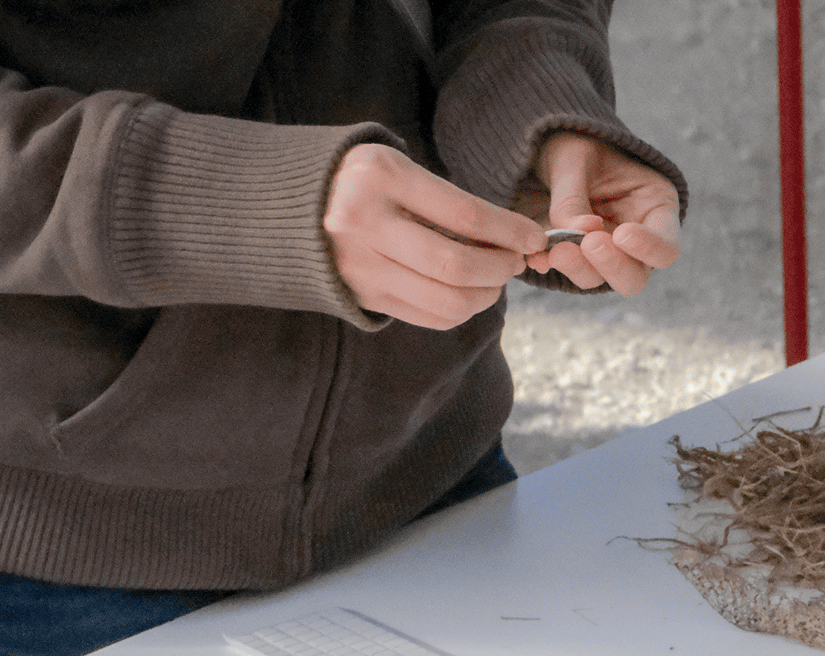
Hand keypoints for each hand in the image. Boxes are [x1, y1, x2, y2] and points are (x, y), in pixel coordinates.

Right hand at [324, 143, 543, 329]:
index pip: (465, 214)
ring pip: (446, 301)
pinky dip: (461, 310)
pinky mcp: (362, 296)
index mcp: (381, 178)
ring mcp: (360, 265)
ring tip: (495, 279)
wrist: (289, 204)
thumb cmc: (364, 182)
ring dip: (486, 295)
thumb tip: (513, 240)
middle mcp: (364, 223)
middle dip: (501, 268)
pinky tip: (468, 292)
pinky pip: (429, 317)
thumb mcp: (399, 169)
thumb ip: (450, 202)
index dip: (510, 232)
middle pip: (457, 266)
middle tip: (515, 262)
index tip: (535, 239)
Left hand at [521, 132, 680, 294]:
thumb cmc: (574, 142)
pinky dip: (553, 268)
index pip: (666, 245)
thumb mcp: (573, 158)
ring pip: (602, 280)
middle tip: (590, 245)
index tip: (622, 235)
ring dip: (580, 269)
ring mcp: (607, 253)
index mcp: (654, 206)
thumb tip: (579, 232)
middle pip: (637, 275)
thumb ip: (573, 196)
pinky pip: (569, 272)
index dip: (649, 248)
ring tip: (555, 251)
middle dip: (613, 266)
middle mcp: (637, 239)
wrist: (548, 145)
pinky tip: (538, 258)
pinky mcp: (578, 258)